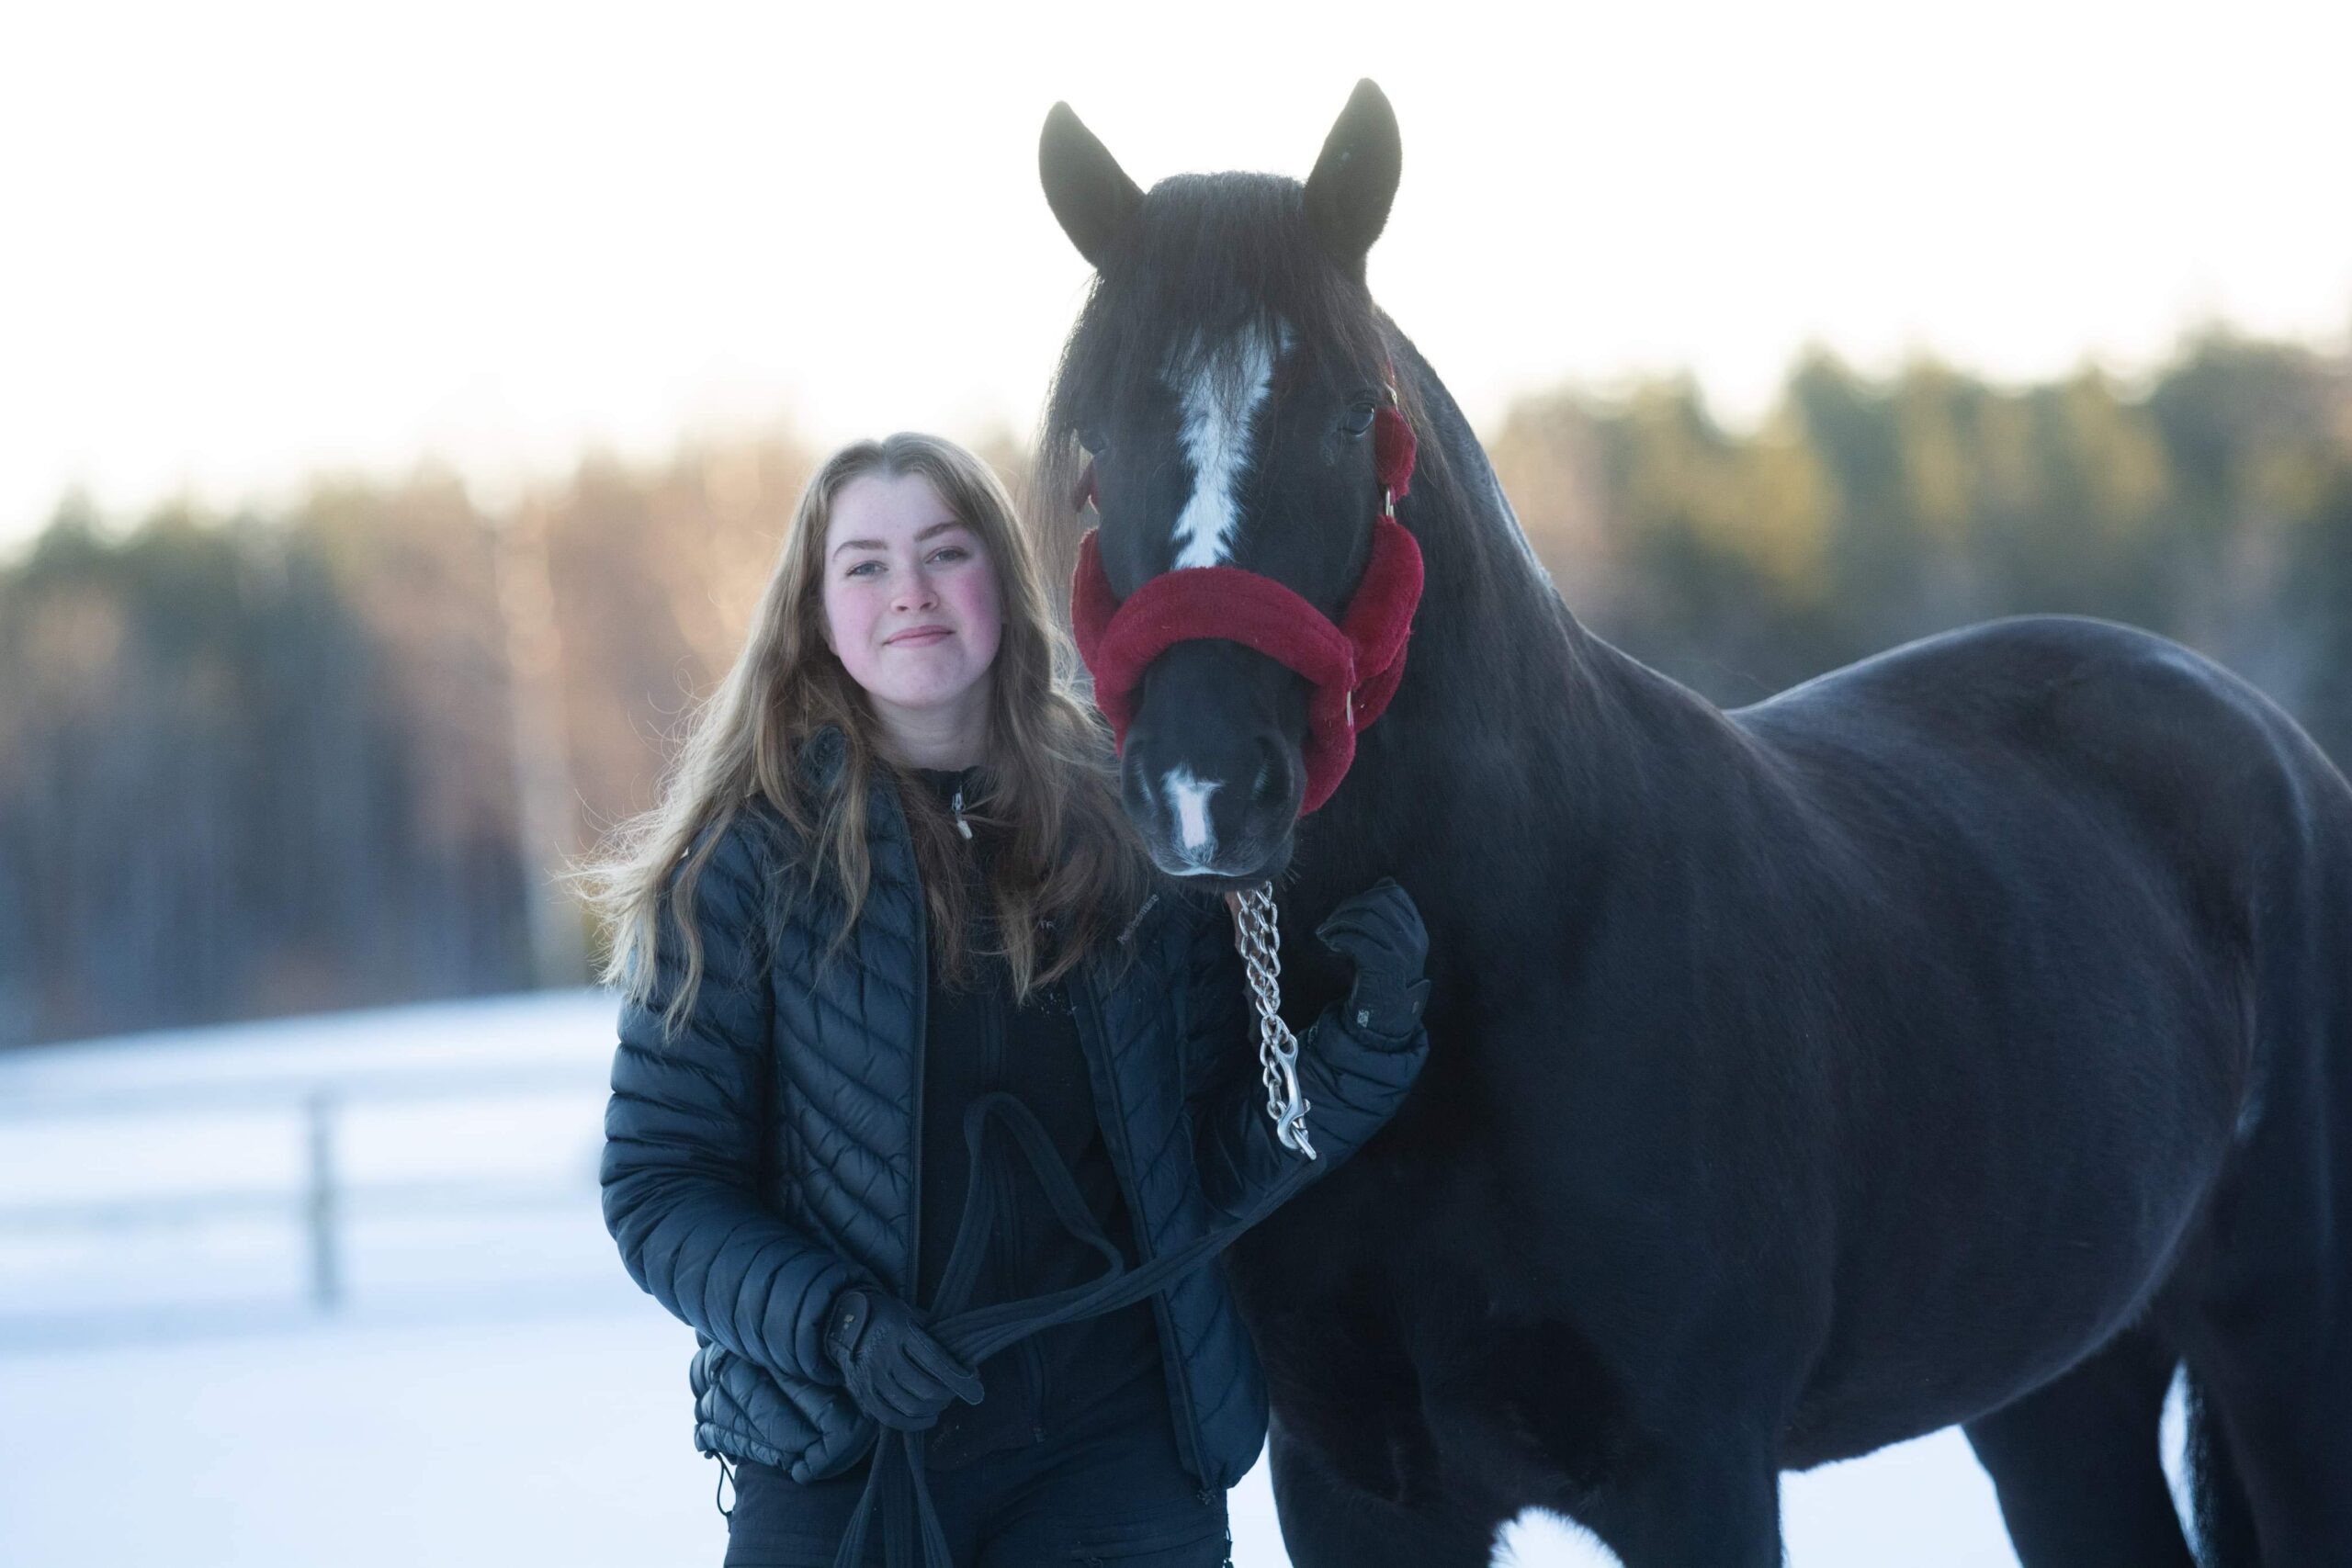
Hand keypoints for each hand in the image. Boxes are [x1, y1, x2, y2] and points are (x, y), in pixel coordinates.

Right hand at [822, 1288, 984, 1430]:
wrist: (846, 1321)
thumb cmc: (890, 1318)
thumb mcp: (914, 1316)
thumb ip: (938, 1339)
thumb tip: (969, 1367)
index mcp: (900, 1332)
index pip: (935, 1360)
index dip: (957, 1376)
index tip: (974, 1383)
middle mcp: (883, 1356)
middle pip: (924, 1388)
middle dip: (947, 1395)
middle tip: (956, 1392)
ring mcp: (871, 1377)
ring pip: (909, 1406)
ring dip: (933, 1409)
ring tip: (942, 1403)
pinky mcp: (863, 1393)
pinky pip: (890, 1418)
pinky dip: (913, 1423)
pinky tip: (928, 1418)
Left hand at [1315, 878, 1429, 1043]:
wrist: (1386, 1020)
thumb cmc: (1383, 979)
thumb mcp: (1393, 946)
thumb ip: (1389, 918)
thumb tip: (1384, 882)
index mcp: (1417, 930)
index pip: (1394, 893)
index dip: (1366, 894)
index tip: (1349, 908)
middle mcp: (1413, 938)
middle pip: (1376, 901)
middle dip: (1347, 906)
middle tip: (1330, 921)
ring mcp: (1401, 952)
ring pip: (1364, 918)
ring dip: (1338, 922)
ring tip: (1326, 934)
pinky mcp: (1383, 966)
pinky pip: (1355, 940)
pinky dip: (1337, 939)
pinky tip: (1331, 946)